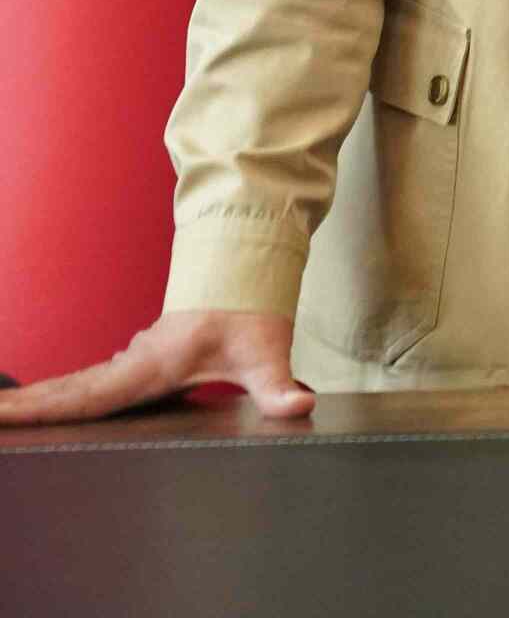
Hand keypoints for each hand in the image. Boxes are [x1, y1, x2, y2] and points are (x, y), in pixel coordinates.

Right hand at [0, 311, 309, 426]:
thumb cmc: (253, 311)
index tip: (4, 412)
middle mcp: (133, 362)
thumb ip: (279, 385)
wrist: (251, 273)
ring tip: (2, 414)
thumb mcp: (267, 350)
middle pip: (68, 390)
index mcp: (150, 365)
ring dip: (38, 400)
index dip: (45, 408)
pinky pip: (91, 381)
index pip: (88, 394)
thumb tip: (299, 405)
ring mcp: (134, 361)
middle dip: (24, 405)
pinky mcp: (141, 362)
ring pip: (75, 384)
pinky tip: (48, 405)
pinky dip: (62, 393)